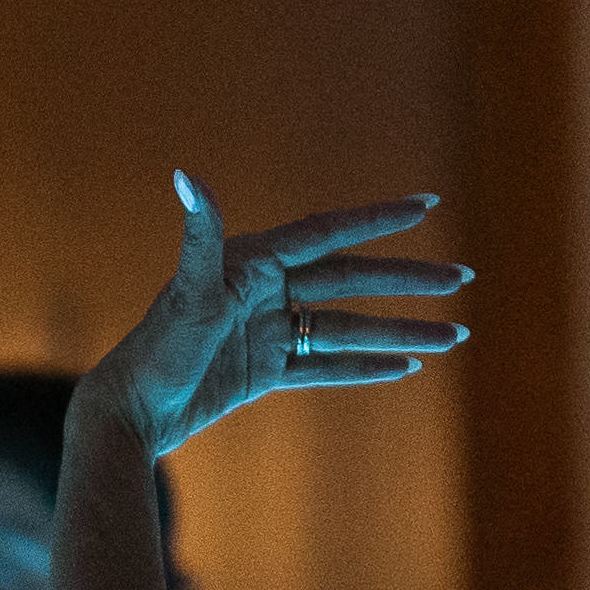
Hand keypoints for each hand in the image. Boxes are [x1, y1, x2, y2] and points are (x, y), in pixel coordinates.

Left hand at [106, 177, 473, 455]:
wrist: (128, 413)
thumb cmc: (155, 350)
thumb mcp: (188, 294)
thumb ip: (200, 236)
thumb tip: (186, 176)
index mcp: (251, 263)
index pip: (328, 233)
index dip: (377, 219)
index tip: (426, 205)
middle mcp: (263, 292)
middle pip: (350, 280)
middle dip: (407, 281)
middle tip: (461, 279)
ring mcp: (266, 332)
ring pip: (347, 328)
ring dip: (399, 331)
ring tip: (453, 336)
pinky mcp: (262, 371)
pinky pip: (324, 365)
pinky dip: (364, 366)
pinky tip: (407, 366)